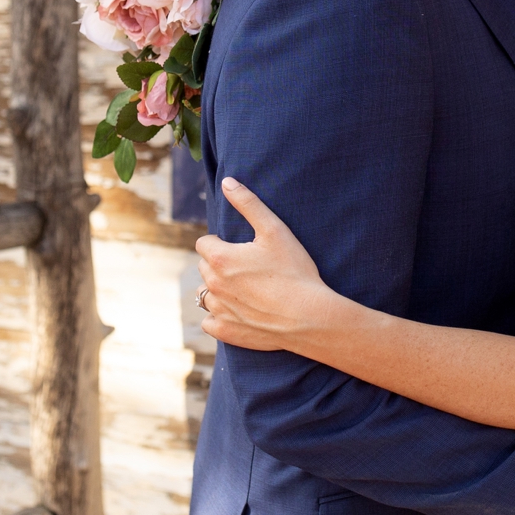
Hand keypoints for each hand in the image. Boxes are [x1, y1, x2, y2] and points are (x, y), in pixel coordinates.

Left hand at [195, 178, 340, 350]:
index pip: (204, 243)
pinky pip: (209, 323)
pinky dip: (218, 317)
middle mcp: (213, 285)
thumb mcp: (275, 230)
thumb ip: (248, 203)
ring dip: (217, 290)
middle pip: (204, 267)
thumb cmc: (295, 271)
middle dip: (219, 264)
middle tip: (247, 267)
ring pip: (205, 295)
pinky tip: (237, 312)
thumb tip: (227, 182)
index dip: (221, 243)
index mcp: (221, 259)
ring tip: (244, 289)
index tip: (240, 248)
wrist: (310, 316)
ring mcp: (219, 311)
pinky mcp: (226, 332)